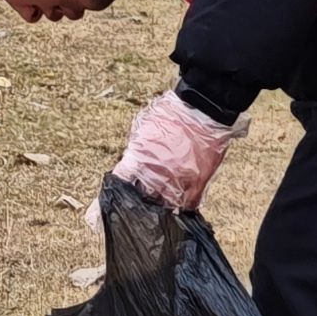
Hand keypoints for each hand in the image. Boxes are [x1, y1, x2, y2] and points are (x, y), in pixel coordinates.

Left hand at [116, 88, 238, 213]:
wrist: (202, 108)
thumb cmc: (173, 112)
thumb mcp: (144, 127)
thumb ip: (136, 147)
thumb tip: (131, 159)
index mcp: (140, 159)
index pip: (122, 183)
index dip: (118, 194)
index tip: (114, 202)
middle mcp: (157, 174)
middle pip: (144, 198)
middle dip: (141, 200)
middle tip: (141, 201)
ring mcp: (179, 180)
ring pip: (165, 205)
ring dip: (161, 205)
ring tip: (159, 205)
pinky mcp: (198, 183)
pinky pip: (188, 204)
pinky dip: (182, 206)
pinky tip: (178, 207)